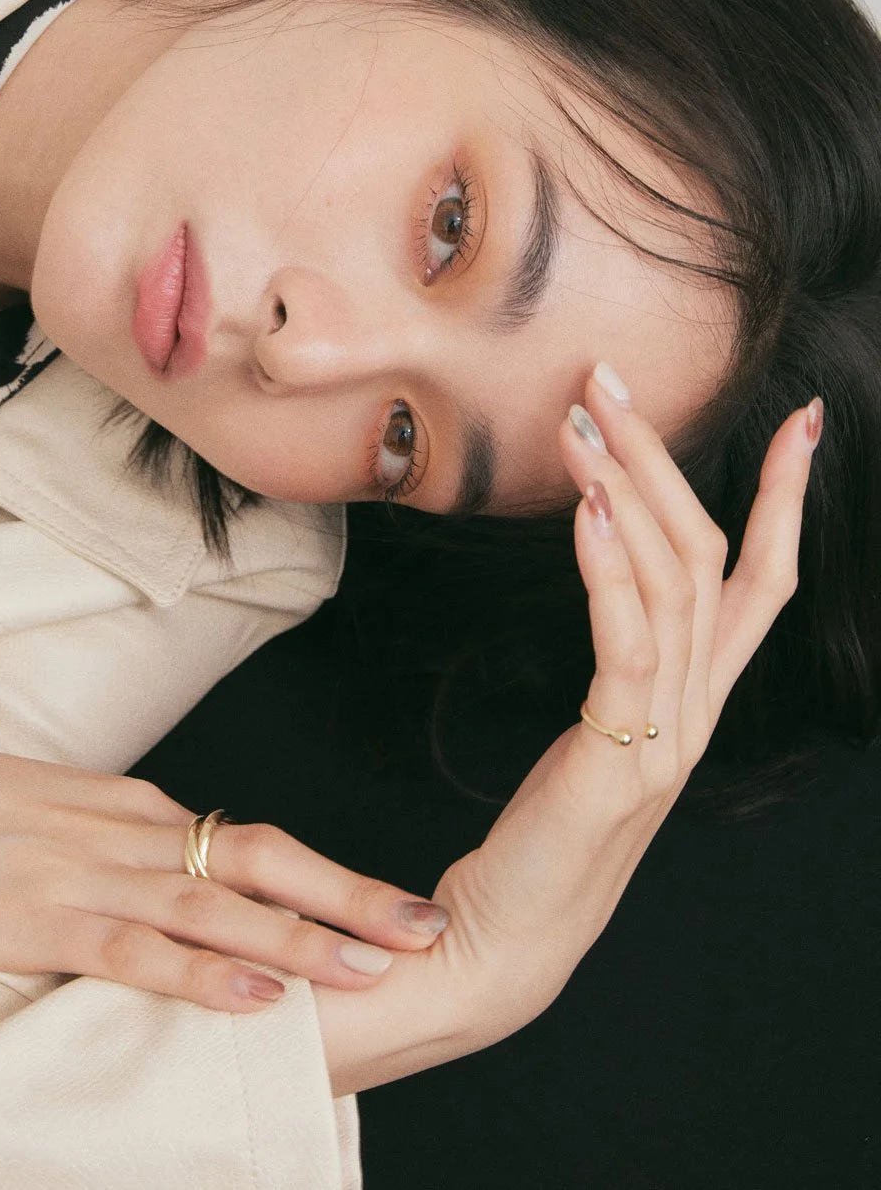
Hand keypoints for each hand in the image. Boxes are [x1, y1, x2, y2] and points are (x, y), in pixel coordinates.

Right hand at [0, 646, 447, 1013]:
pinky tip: (256, 993)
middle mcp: (128, 835)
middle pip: (263, 861)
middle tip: (432, 929)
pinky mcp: (33, 918)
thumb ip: (121, 852)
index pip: (256, 844)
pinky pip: (134, 950)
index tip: (401, 908)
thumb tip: (180, 884)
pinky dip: (202, 972)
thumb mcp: (55, 821)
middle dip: (353, 900)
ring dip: (305, 939)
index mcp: (135, 811)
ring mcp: (83, 874)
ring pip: (216, 905)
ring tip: (381, 966)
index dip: (335, 879)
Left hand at [315, 367, 820, 1092]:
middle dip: (666, 458)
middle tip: (610, 380)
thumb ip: (626, 651)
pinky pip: (626, 644)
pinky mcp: (618, 757)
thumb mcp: (603, 724)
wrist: (512, 933)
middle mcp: (701, 709)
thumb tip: (607, 549)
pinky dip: (608, 570)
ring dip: (626, 491)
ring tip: (584, 421)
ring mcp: (668, 736)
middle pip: (710, 557)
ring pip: (673, 586)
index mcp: (703, 697)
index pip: (764, 580)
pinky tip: (582, 510)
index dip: (786, 499)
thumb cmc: (547, 823)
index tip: (801, 421)